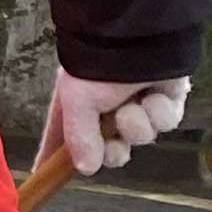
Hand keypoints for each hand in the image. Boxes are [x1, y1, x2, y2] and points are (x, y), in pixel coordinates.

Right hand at [38, 71, 191, 176]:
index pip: (62, 140)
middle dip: (113, 152)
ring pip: (141, 138)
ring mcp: (139, 106)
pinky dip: (159, 112)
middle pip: (110, 151)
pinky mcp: (167, 101)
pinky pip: (166, 122)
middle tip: (113, 146)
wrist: (137, 37)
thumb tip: (87, 169)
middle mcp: (108, 110)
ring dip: (136, 125)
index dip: (53, 158)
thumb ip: (79, 138)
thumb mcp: (76, 102)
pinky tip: (153, 94)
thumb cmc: (98, 64)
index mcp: (79, 107)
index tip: (44, 174)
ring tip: (133, 106)